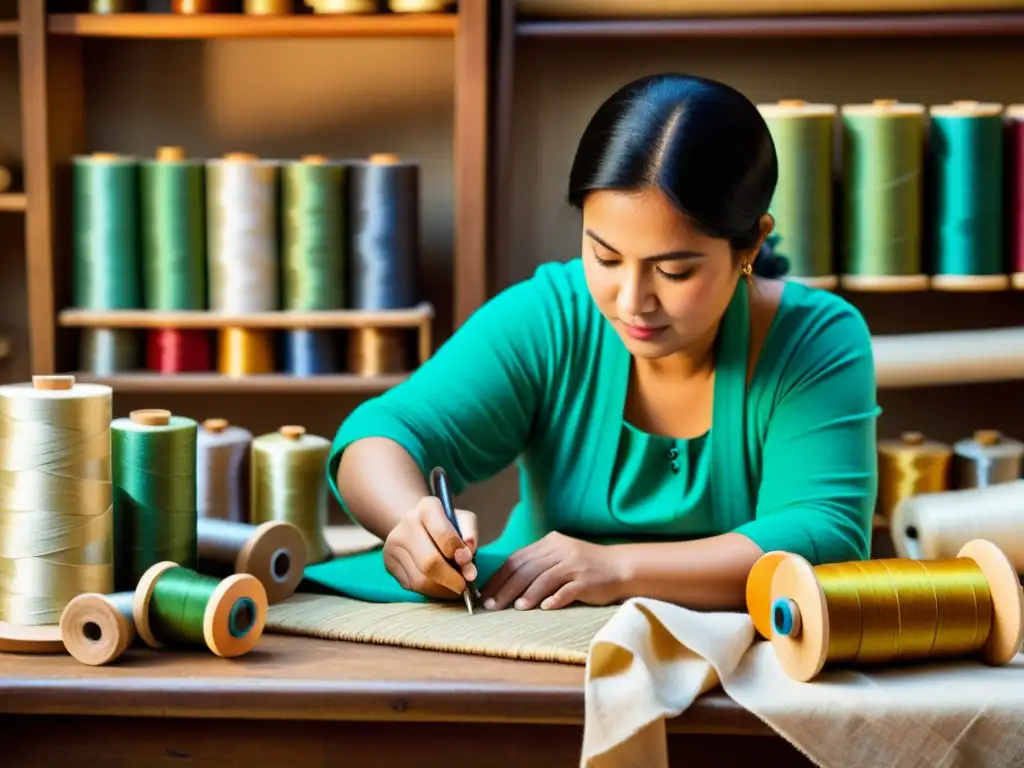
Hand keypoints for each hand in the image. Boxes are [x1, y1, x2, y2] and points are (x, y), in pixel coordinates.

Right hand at [382, 497, 477, 599]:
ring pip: (420, 579)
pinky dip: (430, 591)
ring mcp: (394, 543)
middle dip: (451, 578)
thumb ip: (470, 534)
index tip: (467, 562)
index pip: (443, 533)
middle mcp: (407, 523)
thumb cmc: (446, 526)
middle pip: (429, 561)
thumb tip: (468, 551)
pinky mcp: (388, 562)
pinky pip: (411, 586)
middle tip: (464, 585)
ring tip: (454, 587)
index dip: (457, 551)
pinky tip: (439, 585)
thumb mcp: (463, 521)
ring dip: (441, 589)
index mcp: (428, 507)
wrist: (416, 527)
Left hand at [480, 532, 625, 611]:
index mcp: (550, 543)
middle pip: (527, 569)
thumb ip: (538, 565)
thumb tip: (507, 583)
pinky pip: (567, 590)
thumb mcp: (560, 557)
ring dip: (527, 594)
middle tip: (492, 605)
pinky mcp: (587, 580)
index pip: (517, 559)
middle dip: (506, 588)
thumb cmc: (586, 566)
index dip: (499, 577)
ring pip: (544, 578)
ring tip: (515, 608)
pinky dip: (554, 598)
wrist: (621, 567)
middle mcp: (560, 550)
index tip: (485, 593)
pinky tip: (544, 608)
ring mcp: (574, 565)